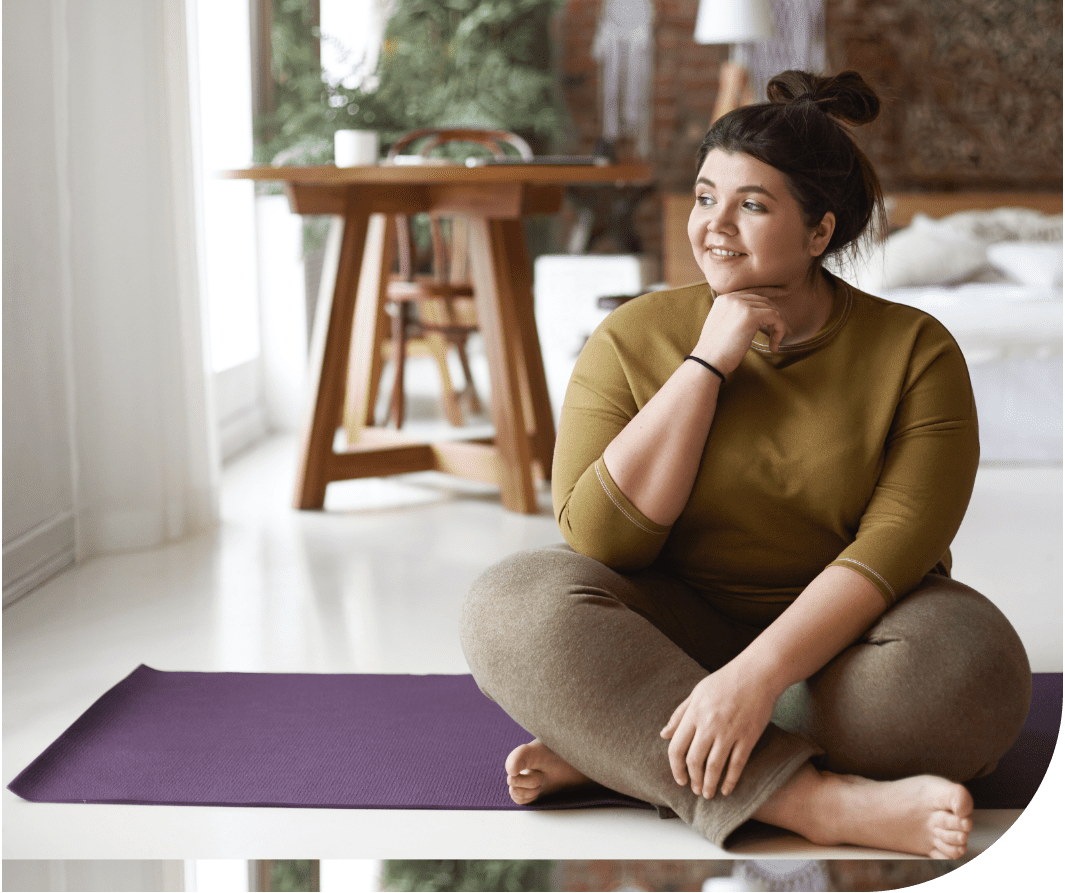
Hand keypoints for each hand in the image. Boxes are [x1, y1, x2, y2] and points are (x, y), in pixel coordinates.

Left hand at [660, 661, 777, 797]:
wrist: (757, 673)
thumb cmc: (725, 680)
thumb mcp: (697, 692)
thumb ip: (680, 714)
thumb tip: (664, 734)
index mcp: (694, 713)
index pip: (677, 747)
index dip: (675, 767)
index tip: (679, 778)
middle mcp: (709, 725)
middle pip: (694, 760)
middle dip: (692, 779)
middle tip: (694, 789)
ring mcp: (729, 732)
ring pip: (714, 766)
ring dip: (709, 784)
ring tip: (708, 793)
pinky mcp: (748, 736)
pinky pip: (737, 764)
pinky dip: (730, 780)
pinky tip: (727, 789)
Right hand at [690, 287, 791, 374]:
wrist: (708, 362)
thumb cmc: (715, 351)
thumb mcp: (723, 326)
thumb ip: (735, 316)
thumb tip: (757, 319)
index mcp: (724, 299)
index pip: (752, 294)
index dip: (769, 300)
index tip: (780, 309)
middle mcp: (732, 297)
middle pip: (764, 300)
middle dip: (776, 315)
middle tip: (783, 331)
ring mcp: (741, 305)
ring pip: (772, 309)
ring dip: (779, 326)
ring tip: (777, 342)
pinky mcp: (751, 315)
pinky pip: (775, 318)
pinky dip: (779, 331)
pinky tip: (774, 346)